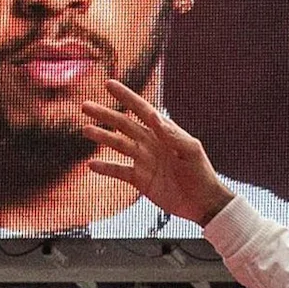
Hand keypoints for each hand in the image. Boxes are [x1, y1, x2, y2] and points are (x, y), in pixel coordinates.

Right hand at [77, 79, 234, 226]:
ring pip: (118, 145)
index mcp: (164, 132)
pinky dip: (105, 168)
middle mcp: (150, 143)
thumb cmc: (202, 174)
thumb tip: (154, 115)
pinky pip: (118, 171)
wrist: (203, 203)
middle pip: (123, 124)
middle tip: (85, 105)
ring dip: (102, 137)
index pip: (142, 110)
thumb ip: (172, 134)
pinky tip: (91, 165)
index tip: (109, 84)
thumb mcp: (191, 151)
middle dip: (105, 114)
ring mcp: (143, 161)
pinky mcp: (140, 179)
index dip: (126, 97)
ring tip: (85, 130)